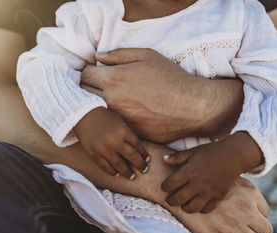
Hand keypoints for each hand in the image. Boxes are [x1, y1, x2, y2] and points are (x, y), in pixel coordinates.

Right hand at [74, 107, 149, 178]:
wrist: (83, 115)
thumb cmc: (104, 117)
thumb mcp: (120, 122)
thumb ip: (128, 134)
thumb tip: (138, 149)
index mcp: (123, 131)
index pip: (138, 146)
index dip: (144, 154)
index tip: (147, 160)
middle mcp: (115, 141)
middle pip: (132, 156)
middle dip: (140, 165)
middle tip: (144, 170)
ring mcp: (104, 149)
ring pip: (119, 165)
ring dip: (127, 172)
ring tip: (132, 176)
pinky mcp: (94, 154)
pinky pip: (105, 167)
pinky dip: (112, 171)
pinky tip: (117, 174)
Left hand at [81, 48, 208, 142]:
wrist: (192, 106)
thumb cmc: (171, 78)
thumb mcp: (147, 56)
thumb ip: (118, 55)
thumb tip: (97, 57)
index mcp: (113, 79)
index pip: (84, 75)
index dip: (89, 71)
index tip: (96, 72)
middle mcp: (112, 101)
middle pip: (85, 94)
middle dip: (89, 88)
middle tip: (100, 85)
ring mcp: (119, 120)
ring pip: (97, 111)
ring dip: (99, 104)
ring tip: (112, 99)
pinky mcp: (128, 132)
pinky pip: (113, 124)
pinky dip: (114, 119)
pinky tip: (126, 113)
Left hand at [161, 141, 241, 213]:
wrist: (234, 156)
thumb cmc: (211, 151)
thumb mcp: (193, 151)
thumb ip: (177, 157)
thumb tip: (163, 160)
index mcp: (189, 172)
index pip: (170, 184)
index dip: (164, 187)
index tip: (165, 187)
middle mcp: (197, 184)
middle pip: (178, 199)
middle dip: (171, 201)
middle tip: (170, 200)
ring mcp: (208, 192)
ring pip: (192, 208)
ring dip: (184, 208)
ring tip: (183, 204)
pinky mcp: (218, 197)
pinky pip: (207, 209)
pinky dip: (200, 209)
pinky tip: (198, 205)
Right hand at [179, 177, 272, 232]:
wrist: (180, 191)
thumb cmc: (204, 185)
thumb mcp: (228, 181)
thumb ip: (244, 192)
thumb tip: (255, 205)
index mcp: (250, 193)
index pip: (266, 213)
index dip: (257, 217)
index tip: (248, 218)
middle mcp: (246, 210)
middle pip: (267, 231)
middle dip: (258, 232)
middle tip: (248, 231)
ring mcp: (234, 225)